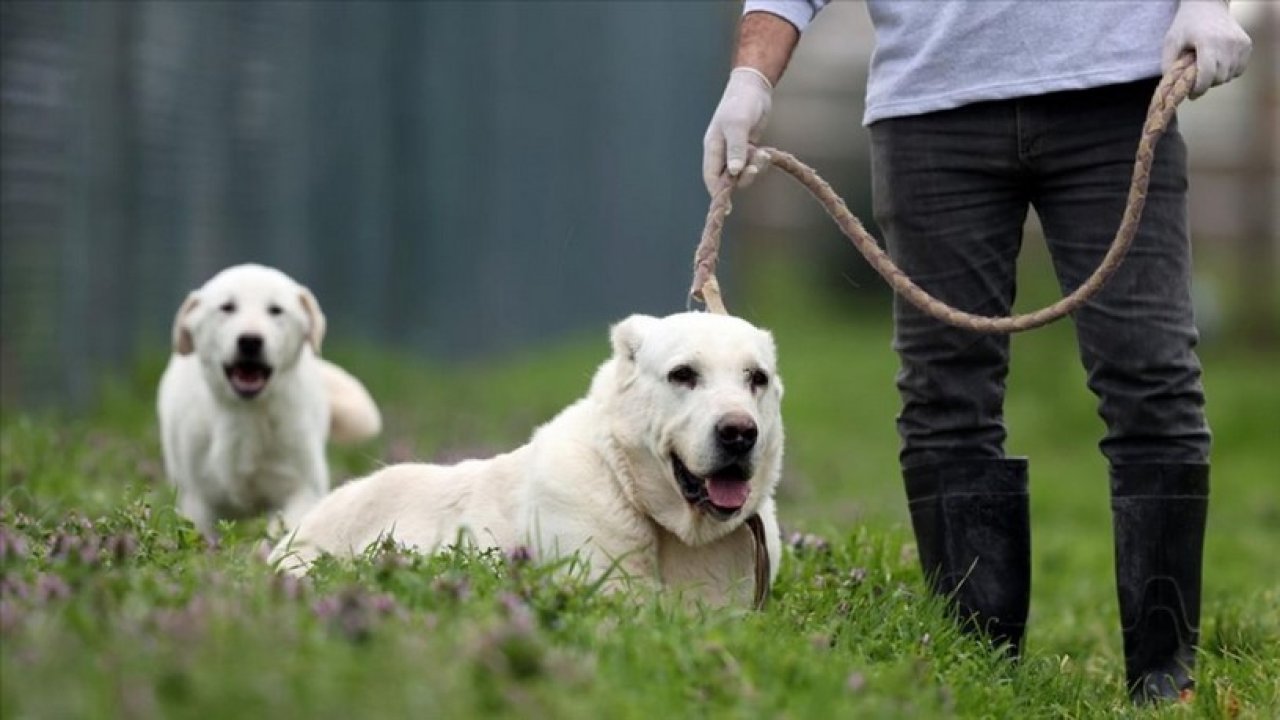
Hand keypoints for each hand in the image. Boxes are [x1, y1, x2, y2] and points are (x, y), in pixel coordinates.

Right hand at [702, 67, 772, 194]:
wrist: (755, 87)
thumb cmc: (741, 103)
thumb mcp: (738, 125)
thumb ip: (736, 148)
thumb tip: (733, 172)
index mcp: (713, 147)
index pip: (711, 177)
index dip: (717, 193)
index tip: (727, 207)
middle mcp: (722, 152)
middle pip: (728, 179)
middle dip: (742, 177)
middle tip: (754, 169)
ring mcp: (735, 151)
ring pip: (742, 173)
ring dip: (754, 168)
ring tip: (763, 153)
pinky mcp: (747, 148)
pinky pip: (752, 165)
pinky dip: (760, 162)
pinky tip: (765, 151)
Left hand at [1163, 0, 1251, 98]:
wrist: (1207, 5)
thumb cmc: (1186, 25)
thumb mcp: (1171, 43)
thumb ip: (1169, 66)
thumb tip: (1173, 89)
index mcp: (1208, 42)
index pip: (1208, 74)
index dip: (1199, 88)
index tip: (1191, 94)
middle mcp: (1228, 42)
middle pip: (1219, 78)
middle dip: (1206, 83)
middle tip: (1196, 79)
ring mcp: (1240, 43)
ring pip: (1230, 75)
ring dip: (1217, 78)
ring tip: (1206, 68)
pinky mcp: (1247, 44)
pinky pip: (1239, 69)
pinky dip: (1228, 71)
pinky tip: (1217, 64)